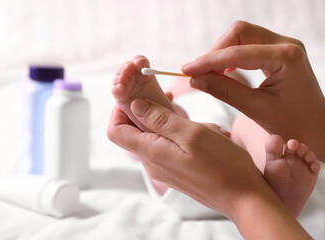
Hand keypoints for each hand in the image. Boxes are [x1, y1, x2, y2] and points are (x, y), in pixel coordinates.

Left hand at [107, 99, 310, 238]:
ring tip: (189, 115)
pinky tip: (198, 129)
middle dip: (146, 110)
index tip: (136, 95)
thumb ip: (160, 120)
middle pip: (133, 131)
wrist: (244, 197)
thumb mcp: (192, 134)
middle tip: (168, 96)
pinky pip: (167, 145)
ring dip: (167, 120)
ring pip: (153, 136)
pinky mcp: (176, 169)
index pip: (116, 130)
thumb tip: (134, 106)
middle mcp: (152, 162)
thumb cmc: (223, 165)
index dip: (118, 110)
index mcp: (151, 152)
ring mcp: (164, 167)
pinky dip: (177, 131)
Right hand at [182, 21, 324, 159]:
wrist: (316, 129)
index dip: (208, 61)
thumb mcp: (255, 109)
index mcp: (286, 58)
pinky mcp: (278, 52)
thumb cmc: (293, 124)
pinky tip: (223, 72)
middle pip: (240, 32)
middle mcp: (286, 45)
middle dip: (215, 51)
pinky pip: (248, 44)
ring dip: (222, 53)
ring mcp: (283, 46)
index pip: (237, 52)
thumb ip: (224, 91)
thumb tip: (195, 80)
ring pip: (242, 35)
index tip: (187, 71)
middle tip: (198, 73)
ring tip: (208, 74)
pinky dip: (231, 56)